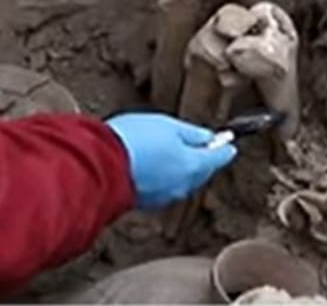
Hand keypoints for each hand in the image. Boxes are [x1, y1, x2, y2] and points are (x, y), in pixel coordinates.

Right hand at [106, 113, 236, 210]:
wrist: (98, 165)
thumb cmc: (133, 141)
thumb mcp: (167, 125)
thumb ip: (191, 133)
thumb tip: (208, 137)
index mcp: (193, 166)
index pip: (218, 158)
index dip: (224, 148)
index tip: (229, 143)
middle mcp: (183, 186)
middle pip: (200, 171)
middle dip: (202, 159)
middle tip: (199, 145)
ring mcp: (164, 196)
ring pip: (181, 181)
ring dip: (180, 168)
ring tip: (170, 152)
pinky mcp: (145, 201)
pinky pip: (162, 187)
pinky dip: (163, 176)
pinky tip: (153, 166)